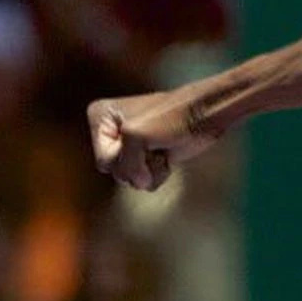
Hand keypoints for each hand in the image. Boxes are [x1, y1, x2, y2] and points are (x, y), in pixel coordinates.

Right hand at [87, 90, 218, 191]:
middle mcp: (110, 131)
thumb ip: (126, 165)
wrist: (201, 117)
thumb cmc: (170, 117)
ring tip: (161, 149)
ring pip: (130, 179)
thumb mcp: (136, 137)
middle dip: (138, 164)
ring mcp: (128, 146)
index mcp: (100, 116)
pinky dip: (158, 173)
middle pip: (115, 172)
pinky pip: (144, 182)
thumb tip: (140, 184)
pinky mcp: (146, 157)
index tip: (142, 138)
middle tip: (153, 145)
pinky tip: (166, 157)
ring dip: (150, 170)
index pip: (103, 160)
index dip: (124, 157)